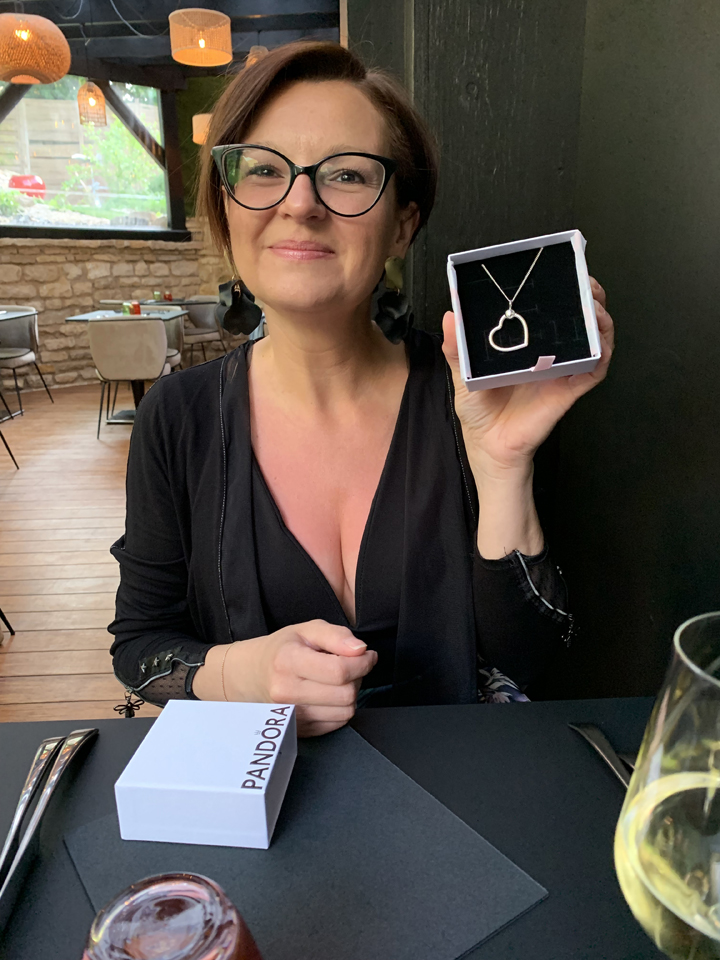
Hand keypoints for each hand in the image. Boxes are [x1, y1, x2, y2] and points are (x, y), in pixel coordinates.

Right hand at [221, 620, 377, 737]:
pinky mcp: (299, 730)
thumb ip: (337, 635)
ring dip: (351, 694)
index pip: (339, 670)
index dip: (362, 662)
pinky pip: (338, 724)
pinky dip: (341, 708)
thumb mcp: (307, 630)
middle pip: (346, 694)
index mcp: (288, 661)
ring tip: (338, 680)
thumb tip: (360, 649)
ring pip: (345, 711)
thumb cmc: (282, 649)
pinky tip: (329, 695)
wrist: (253, 675)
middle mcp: (286, 692)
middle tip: (349, 665)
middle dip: (357, 677)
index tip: (366, 655)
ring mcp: (291, 715)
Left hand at [442, 277, 613, 474]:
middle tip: (585, 280)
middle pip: (579, 316)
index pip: (550, 308)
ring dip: (599, 318)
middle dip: (588, 294)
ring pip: (594, 337)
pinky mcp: (569, 390)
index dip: (562, 286)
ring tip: (593, 305)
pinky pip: (594, 369)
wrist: (488, 446)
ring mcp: (562, 370)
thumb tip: (450, 316)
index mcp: (527, 343)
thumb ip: (456, 347)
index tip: (561, 266)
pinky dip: (601, 354)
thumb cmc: (479, 410)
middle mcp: (549, 353)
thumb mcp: (462, 372)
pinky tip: (598, 341)